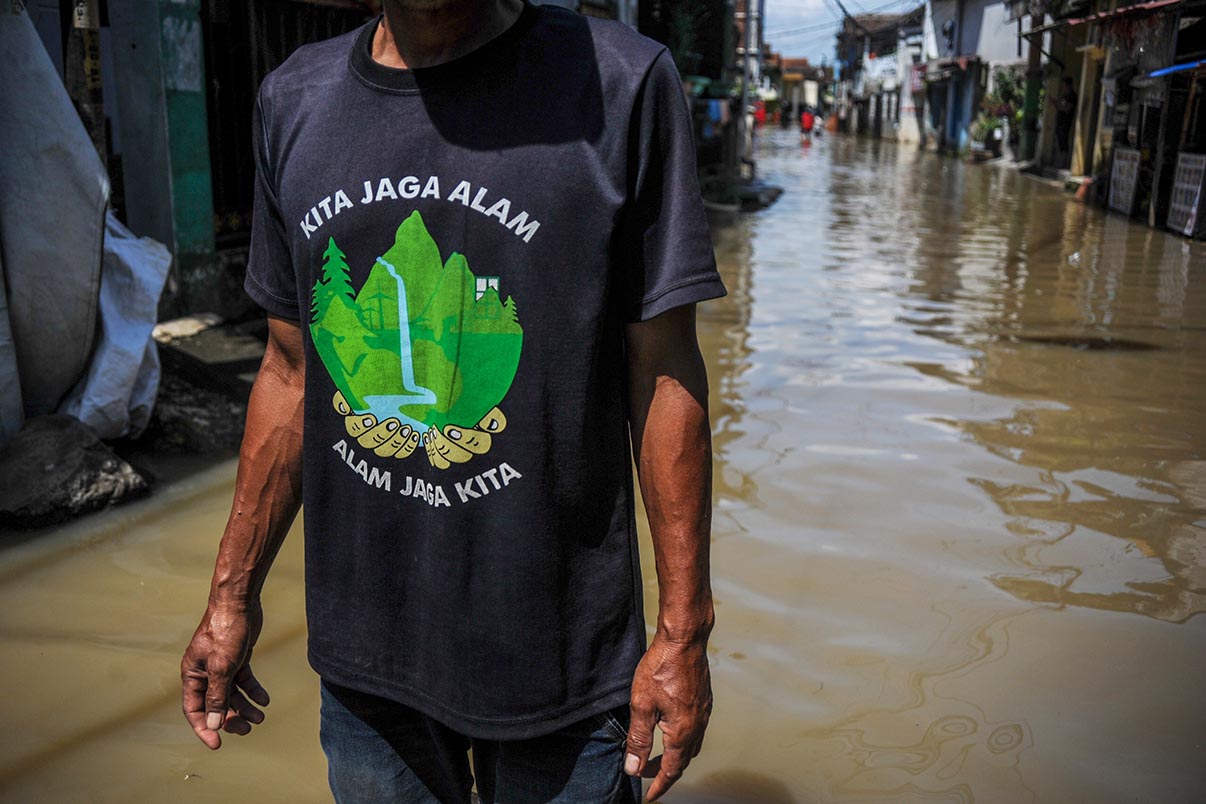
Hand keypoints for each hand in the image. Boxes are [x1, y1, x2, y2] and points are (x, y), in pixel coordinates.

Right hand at [180, 600, 269, 748]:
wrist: (239, 602)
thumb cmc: (224, 631)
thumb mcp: (221, 667)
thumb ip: (218, 696)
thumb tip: (214, 723)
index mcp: (192, 675)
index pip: (194, 709)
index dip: (204, 728)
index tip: (217, 744)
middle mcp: (204, 672)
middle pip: (215, 704)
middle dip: (229, 719)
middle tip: (246, 730)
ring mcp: (221, 665)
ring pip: (232, 694)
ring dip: (245, 707)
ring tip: (260, 718)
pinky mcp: (236, 658)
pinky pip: (244, 680)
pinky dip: (253, 690)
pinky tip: (264, 700)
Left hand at [625, 635, 712, 800]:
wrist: (684, 639)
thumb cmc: (662, 667)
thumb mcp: (642, 705)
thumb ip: (638, 739)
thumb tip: (633, 768)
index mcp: (682, 731)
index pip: (671, 769)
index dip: (659, 784)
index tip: (649, 796)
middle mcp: (697, 725)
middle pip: (683, 760)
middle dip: (666, 772)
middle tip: (648, 775)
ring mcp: (703, 712)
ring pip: (691, 745)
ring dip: (676, 756)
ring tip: (658, 757)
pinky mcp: (704, 699)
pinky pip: (696, 729)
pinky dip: (683, 740)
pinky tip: (671, 730)